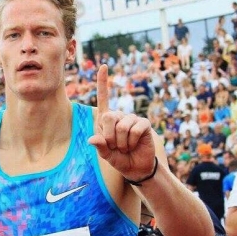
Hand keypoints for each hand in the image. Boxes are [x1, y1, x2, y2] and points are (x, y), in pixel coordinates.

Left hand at [88, 65, 155, 180]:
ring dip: (122, 142)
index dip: (103, 82)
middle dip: (110, 137)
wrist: (136, 168)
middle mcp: (119, 116)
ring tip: (126, 147)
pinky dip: (132, 141)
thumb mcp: (106, 155)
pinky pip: (135, 129)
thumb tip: (92, 139)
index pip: (104, 98)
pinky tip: (135, 145)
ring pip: (122, 127)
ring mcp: (132, 119)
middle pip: (108, 117)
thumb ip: (100, 147)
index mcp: (106, 120)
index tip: (104, 66)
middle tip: (116, 146)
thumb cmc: (119, 159)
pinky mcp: (144, 124)